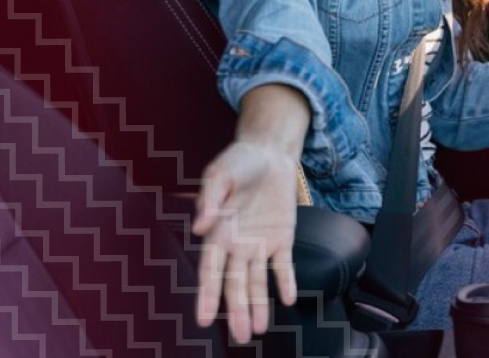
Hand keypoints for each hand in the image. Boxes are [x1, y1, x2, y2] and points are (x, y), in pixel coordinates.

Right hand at [193, 139, 299, 342]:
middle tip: (240, 336)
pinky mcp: (282, 238)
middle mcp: (237, 245)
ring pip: (257, 282)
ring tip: (258, 330)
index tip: (204, 319)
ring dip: (258, 305)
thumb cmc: (238, 162)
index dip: (207, 295)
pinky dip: (286, 281)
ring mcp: (259, 244)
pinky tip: (288, 298)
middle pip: (234, 285)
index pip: (210, 272)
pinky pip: (283, 264)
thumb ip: (210, 199)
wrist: (269, 152)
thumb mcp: (219, 175)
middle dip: (236, 311)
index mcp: (217, 234)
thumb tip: (200, 225)